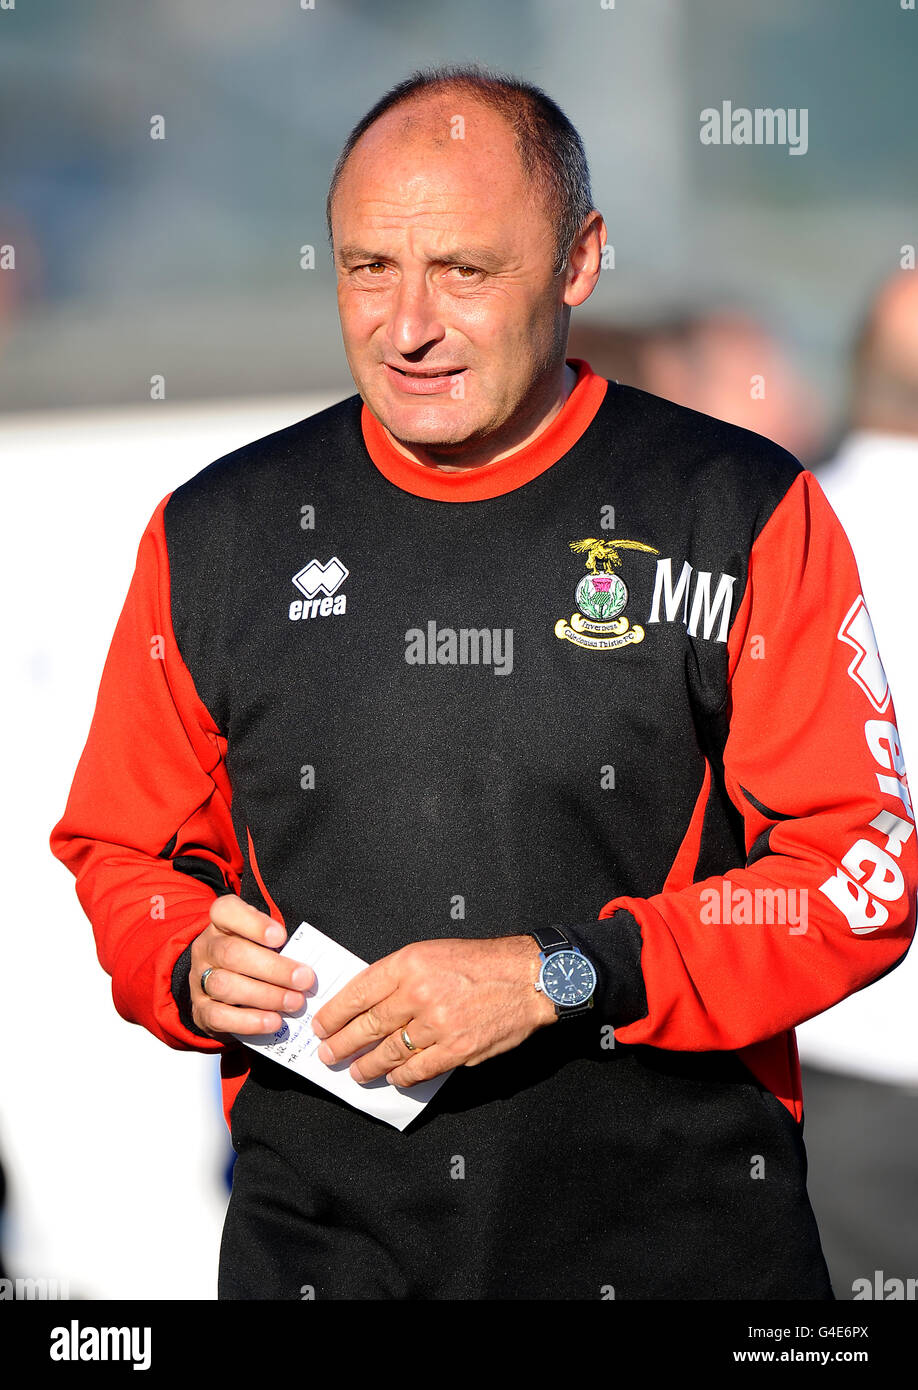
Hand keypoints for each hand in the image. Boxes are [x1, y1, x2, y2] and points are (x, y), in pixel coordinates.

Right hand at [190, 894, 314, 1038]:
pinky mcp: (200, 1010)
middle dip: (273, 968)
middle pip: (232, 953)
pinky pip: (218, 1016)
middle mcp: (206, 948)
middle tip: (304, 979)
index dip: (253, 923)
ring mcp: (199, 979)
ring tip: (295, 1002)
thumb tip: (307, 962)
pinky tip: (273, 1022)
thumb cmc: (251, 956)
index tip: (281, 937)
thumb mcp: (261, 940)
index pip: (226, 911)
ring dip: (265, 996)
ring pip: (225, 985)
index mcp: (221, 922)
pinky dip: (249, 1021)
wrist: (219, 990)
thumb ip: (279, 943)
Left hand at [311, 935, 555, 1086]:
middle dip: (342, 1043)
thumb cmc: (482, 962)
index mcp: (409, 963)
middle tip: (327, 1054)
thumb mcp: (433, 952)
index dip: (335, 1013)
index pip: (359, 991)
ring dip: (368, 1065)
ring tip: (356, 1071)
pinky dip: (402, 1077)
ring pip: (390, 1052)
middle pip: (368, 1025)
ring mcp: (437, 1024)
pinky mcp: (456, 1050)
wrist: (527, 978)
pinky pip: (418, 1069)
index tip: (322, 1024)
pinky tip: (393, 1078)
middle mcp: (419, 993)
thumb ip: (400, 975)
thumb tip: (368, 1002)